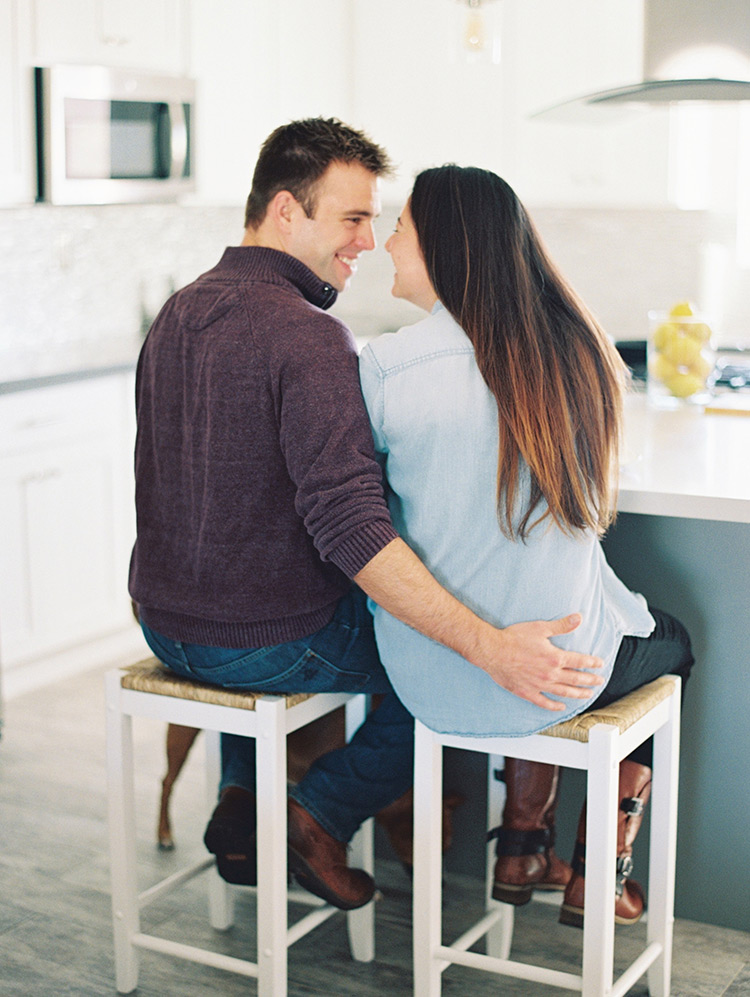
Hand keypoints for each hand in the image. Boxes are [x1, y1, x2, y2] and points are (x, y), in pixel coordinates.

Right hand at [481, 613, 603, 711]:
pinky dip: (555, 706)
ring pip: (564, 692)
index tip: (600, 664)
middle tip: (600, 681)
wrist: (493, 651)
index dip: (592, 663)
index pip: (580, 661)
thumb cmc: (514, 638)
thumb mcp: (540, 628)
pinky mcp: (528, 692)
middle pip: (576, 679)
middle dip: (590, 680)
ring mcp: (539, 685)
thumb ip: (561, 625)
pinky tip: (562, 706)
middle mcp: (550, 674)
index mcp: (555, 658)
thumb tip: (578, 618)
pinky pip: (544, 703)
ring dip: (578, 694)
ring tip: (588, 694)